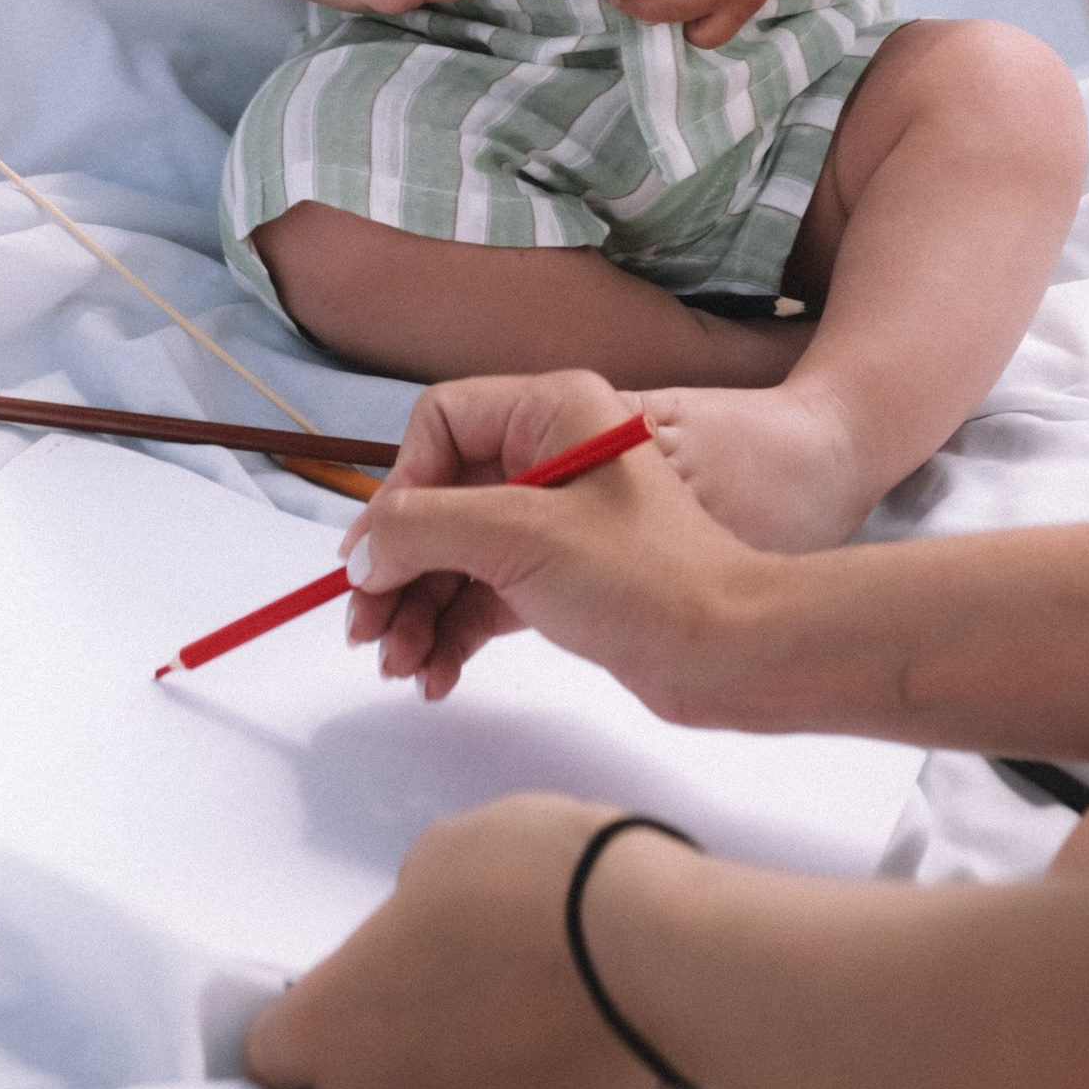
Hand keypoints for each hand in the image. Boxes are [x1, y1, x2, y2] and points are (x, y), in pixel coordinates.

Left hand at [242, 791, 658, 1088]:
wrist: (643, 947)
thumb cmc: (532, 877)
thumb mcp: (438, 859)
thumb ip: (401, 923)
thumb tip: (415, 947)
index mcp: (327, 1027)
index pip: (267, 1058)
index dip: (302, 1035)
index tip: (343, 1016)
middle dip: (376, 1088)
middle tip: (434, 1035)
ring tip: (492, 1070)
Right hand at [344, 366, 784, 714]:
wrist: (727, 650)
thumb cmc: (644, 576)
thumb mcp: (523, 537)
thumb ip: (426, 529)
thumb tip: (361, 548)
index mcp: (553, 411)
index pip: (441, 423)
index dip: (400, 488)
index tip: (375, 559)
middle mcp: (550, 454)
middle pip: (439, 497)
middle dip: (397, 566)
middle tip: (364, 632)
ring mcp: (554, 518)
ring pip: (454, 552)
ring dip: (416, 609)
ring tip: (399, 667)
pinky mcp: (559, 576)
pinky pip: (481, 592)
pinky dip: (451, 632)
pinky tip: (434, 677)